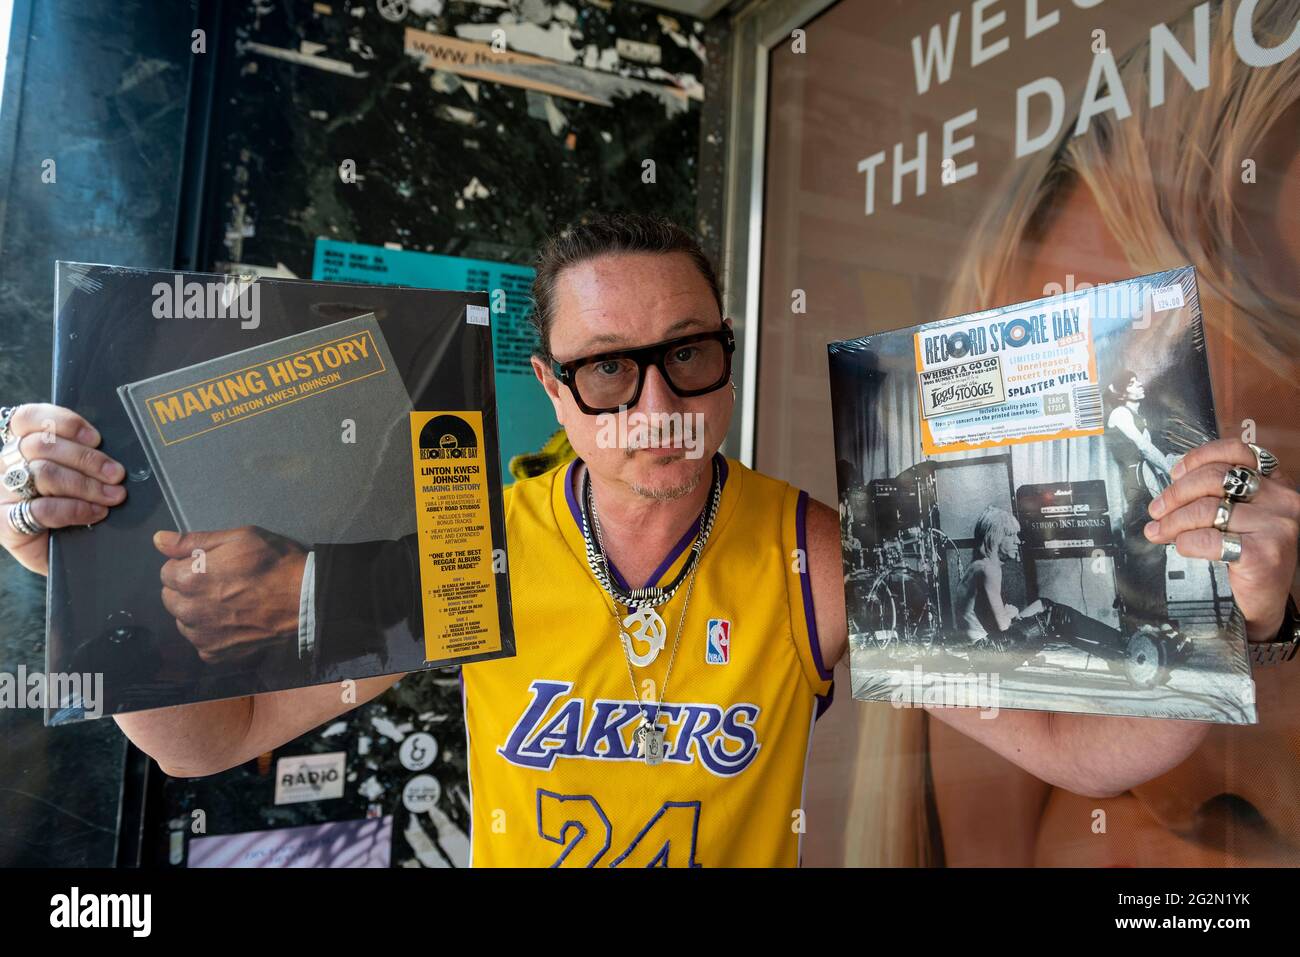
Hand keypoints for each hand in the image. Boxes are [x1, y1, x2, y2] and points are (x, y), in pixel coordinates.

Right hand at [0, 403, 125, 574]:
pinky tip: (95, 513)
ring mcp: (2, 495)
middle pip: (42, 446)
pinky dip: (74, 509)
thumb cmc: (72, 511)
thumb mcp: (77, 477)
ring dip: (86, 484)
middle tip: (117, 474)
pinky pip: (40, 509)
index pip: (26, 419)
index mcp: (19, 447)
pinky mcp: (4, 524)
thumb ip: (83, 458)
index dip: (63, 422)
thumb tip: (114, 449)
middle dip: (87, 459)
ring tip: (113, 495)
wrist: (63, 556)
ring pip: (43, 473)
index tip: (96, 438)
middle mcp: (5, 467)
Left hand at [153, 526, 307, 664]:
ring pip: (183, 621)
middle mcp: (188, 610)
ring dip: (196, 612)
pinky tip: (230, 622)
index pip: (167, 571)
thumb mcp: (238, 538)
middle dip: (187, 589)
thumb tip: (158, 540)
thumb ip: (193, 540)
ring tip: (226, 603)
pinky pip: (200, 643)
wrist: (305, 598)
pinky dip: (210, 634)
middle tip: (219, 581)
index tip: (210, 564)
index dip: (188, 564)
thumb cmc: (274, 562)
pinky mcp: (216, 653)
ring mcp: (202, 635)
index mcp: (189, 578)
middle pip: (170, 597)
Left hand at [1145, 438, 1298, 641]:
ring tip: (1158, 531)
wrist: (1265, 603)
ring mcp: (1276, 526)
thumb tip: (1171, 487)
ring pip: (1207, 509)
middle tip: (1155, 510)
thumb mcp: (1242, 516)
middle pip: (1214, 479)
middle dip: (1175, 494)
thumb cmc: (1249, 555)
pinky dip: (1187, 542)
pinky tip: (1181, 547)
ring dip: (1173, 521)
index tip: (1175, 473)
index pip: (1237, 451)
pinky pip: (1210, 539)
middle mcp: (1282, 500)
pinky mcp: (1264, 553)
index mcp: (1276, 484)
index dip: (1199, 458)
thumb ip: (1220, 494)